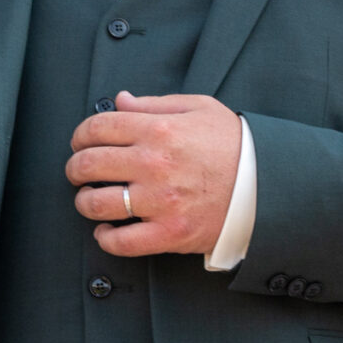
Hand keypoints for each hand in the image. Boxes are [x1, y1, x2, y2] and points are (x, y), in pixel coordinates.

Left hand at [67, 91, 242, 256]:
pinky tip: (106, 231)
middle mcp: (154, 164)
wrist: (267, 185)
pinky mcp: (169, 233)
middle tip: (79, 171)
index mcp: (159, 129)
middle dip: (75, 167)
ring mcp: (160, 202)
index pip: (97, 128)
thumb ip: (154, 104)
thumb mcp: (199, 109)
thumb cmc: (234, 144)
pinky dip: (105, 238)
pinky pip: (121, 242)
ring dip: (85, 202)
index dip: (80, 135)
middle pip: (89, 164)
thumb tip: (120, 100)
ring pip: (96, 204)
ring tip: (91, 199)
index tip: (81, 142)